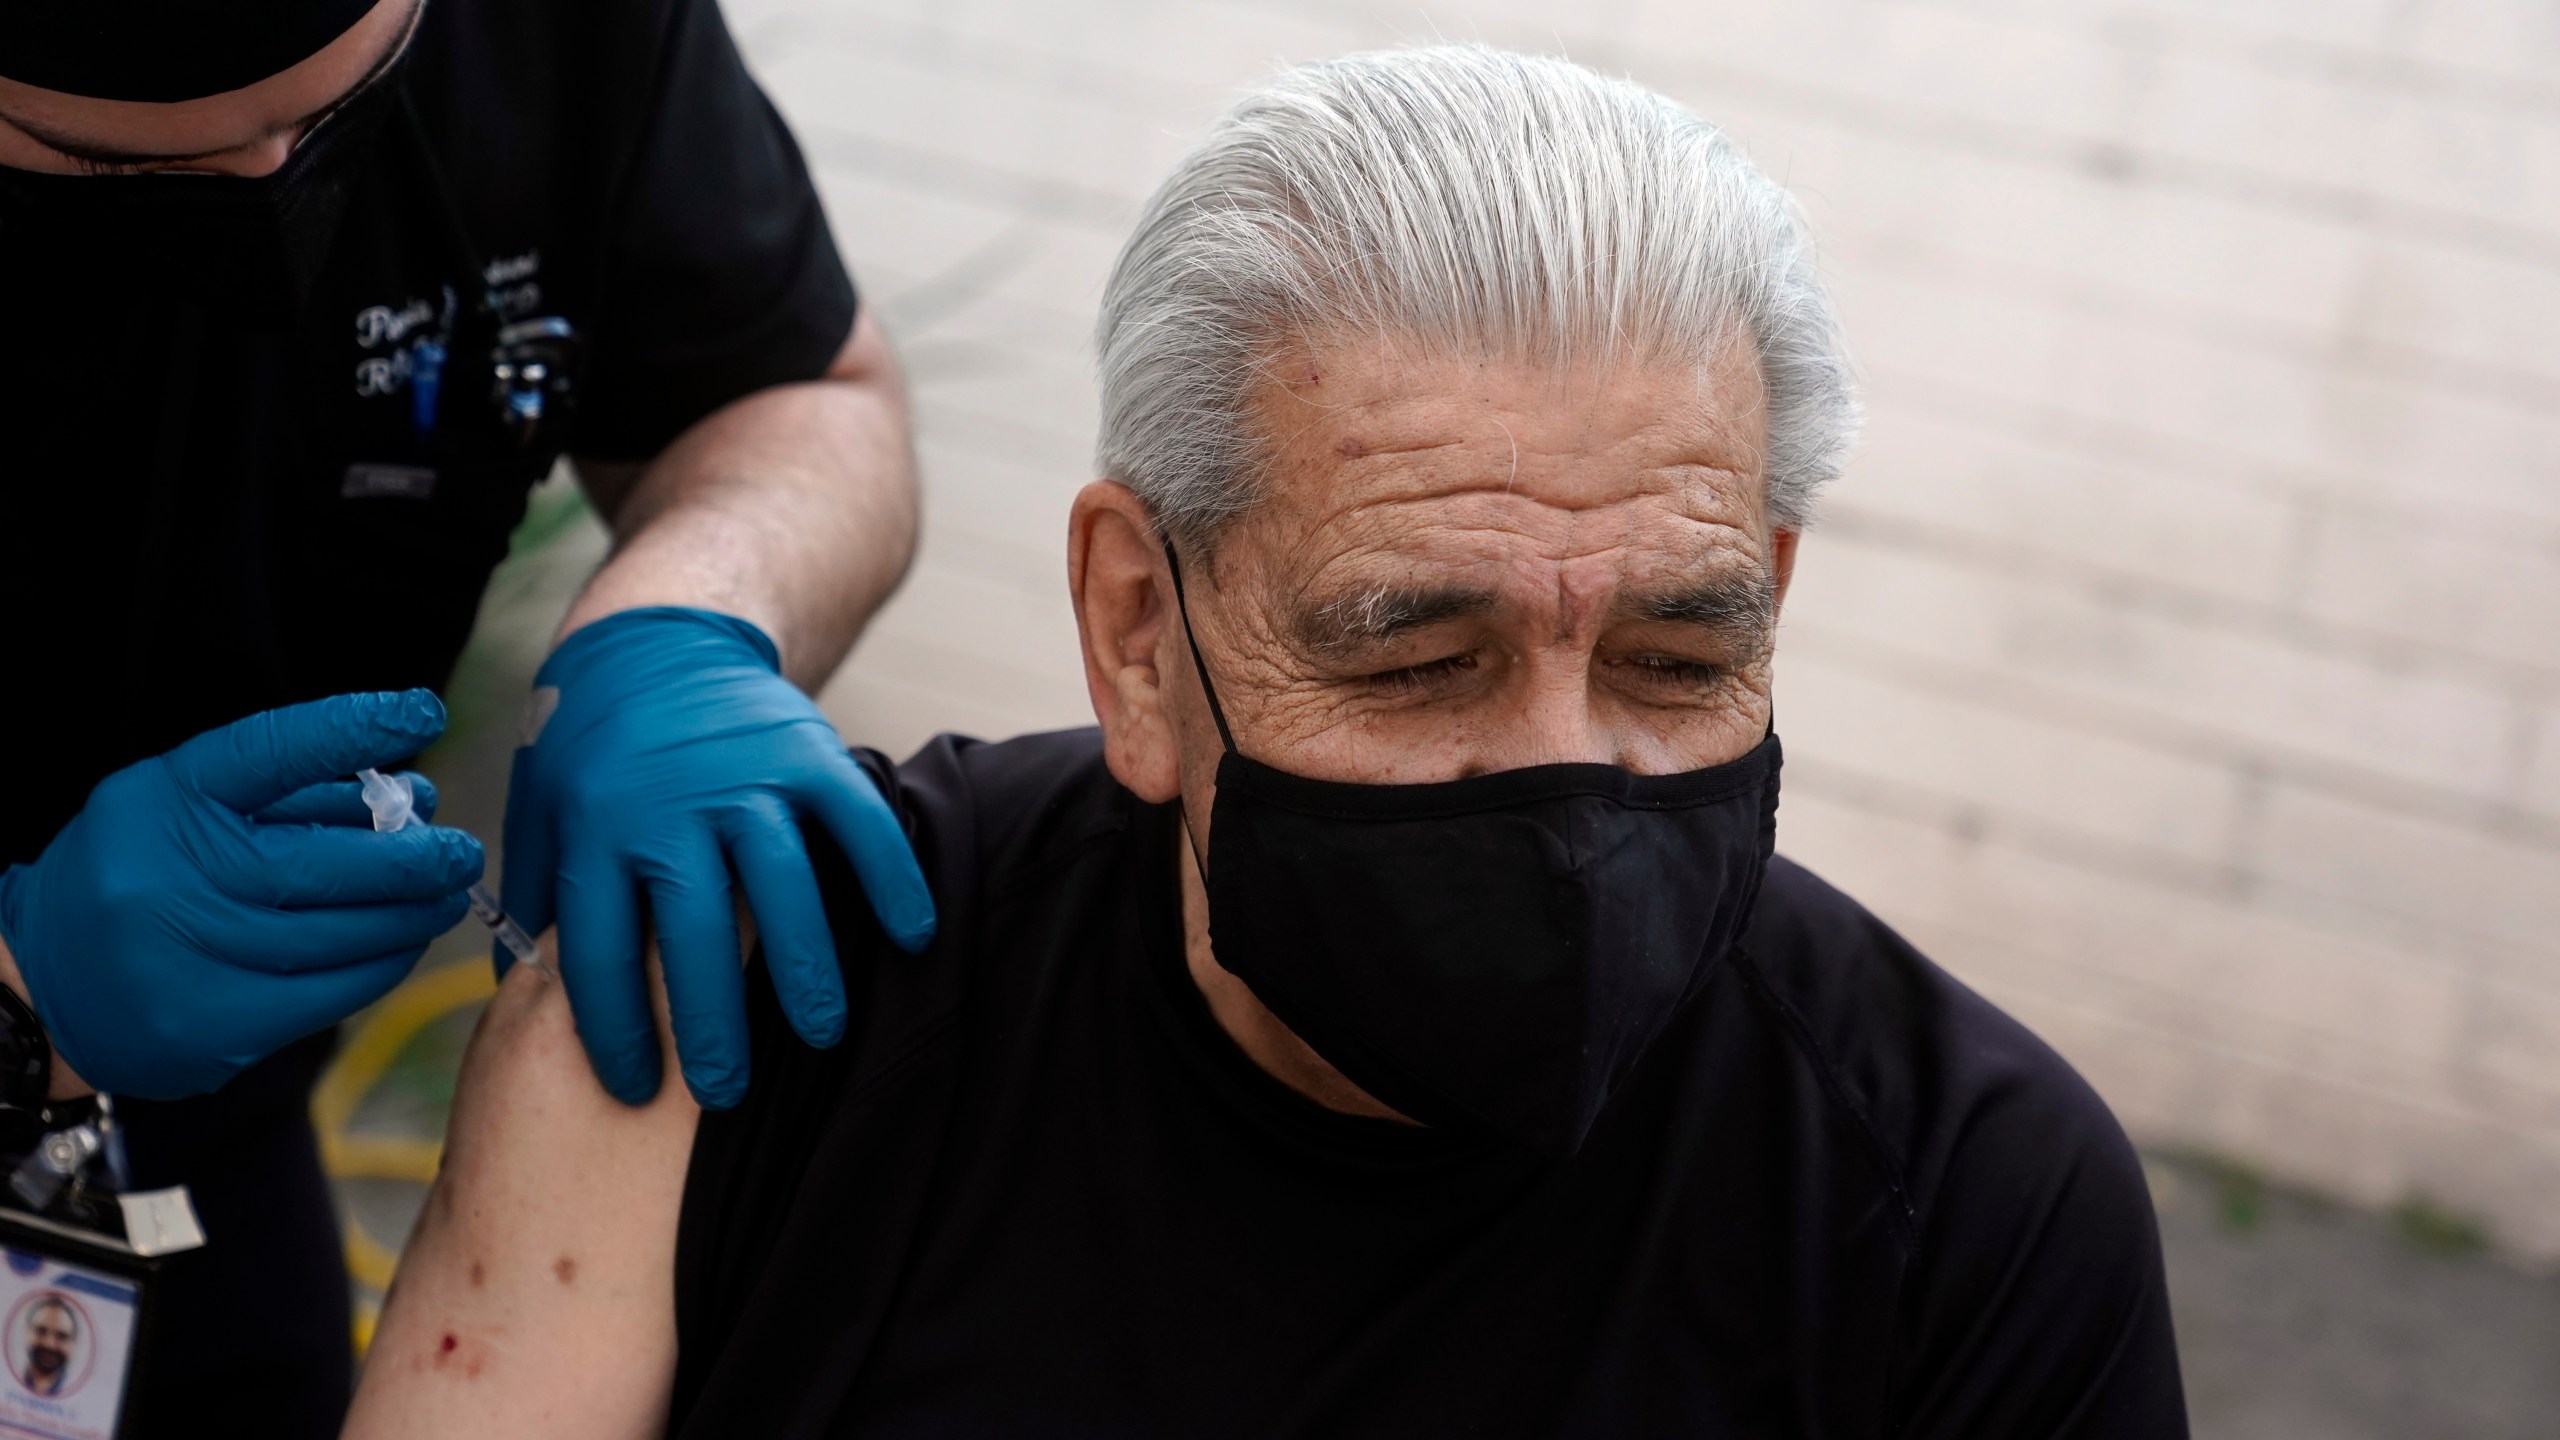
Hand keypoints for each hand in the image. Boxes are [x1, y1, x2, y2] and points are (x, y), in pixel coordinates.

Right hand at [0, 691, 483, 1099]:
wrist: (44, 985)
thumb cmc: (141, 872)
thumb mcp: (185, 803)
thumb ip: (287, 789)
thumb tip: (412, 790)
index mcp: (166, 801)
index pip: (271, 751)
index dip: (354, 726)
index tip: (422, 711)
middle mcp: (174, 877)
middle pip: (329, 862)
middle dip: (415, 856)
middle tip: (460, 850)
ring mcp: (193, 958)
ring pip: (343, 934)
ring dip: (412, 913)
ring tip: (444, 896)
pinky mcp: (216, 1028)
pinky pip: (333, 993)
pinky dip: (383, 962)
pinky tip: (403, 942)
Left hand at [500, 607, 933, 1108]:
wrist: (661, 634)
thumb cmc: (592, 739)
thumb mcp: (540, 806)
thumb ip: (538, 891)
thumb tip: (518, 992)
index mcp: (595, 827)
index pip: (601, 950)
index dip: (615, 1029)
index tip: (632, 1091)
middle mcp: (671, 804)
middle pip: (694, 932)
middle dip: (712, 1022)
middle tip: (727, 1091)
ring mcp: (747, 776)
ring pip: (782, 885)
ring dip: (805, 967)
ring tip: (822, 1034)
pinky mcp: (809, 752)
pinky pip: (859, 823)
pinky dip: (891, 878)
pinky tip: (912, 936)